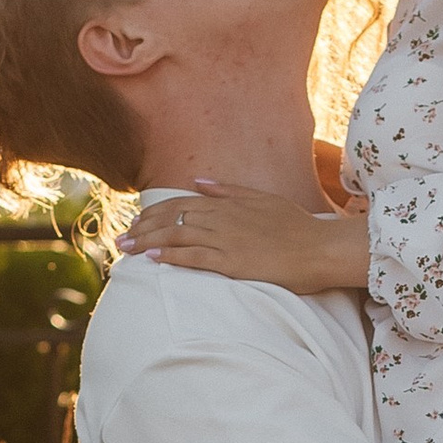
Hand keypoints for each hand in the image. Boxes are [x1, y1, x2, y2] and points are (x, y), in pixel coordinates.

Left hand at [117, 184, 370, 295]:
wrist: (320, 248)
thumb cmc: (297, 228)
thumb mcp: (262, 199)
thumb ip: (228, 189)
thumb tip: (198, 181)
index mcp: (228, 203)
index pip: (180, 203)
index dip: (154, 212)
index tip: (136, 223)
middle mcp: (223, 217)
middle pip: (172, 217)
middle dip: (142, 227)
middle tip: (121, 240)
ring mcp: (227, 239)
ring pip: (177, 235)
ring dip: (148, 241)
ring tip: (127, 249)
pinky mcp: (233, 261)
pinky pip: (195, 256)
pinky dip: (171, 255)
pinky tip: (153, 258)